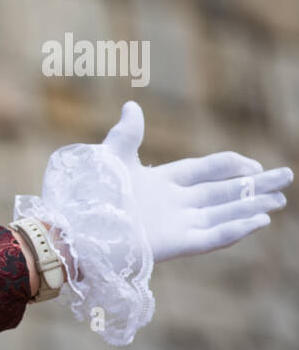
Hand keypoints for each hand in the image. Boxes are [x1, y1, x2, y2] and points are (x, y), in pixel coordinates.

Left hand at [100, 100, 292, 263]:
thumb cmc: (86, 196)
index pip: (202, 172)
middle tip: (285, 179)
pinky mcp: (173, 245)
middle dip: (252, 187)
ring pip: (222, 214)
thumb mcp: (109, 158)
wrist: (72, 229)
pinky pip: (212, 237)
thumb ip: (127, 134)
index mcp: (158, 183)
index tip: (252, 163)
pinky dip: (236, 229)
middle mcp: (171, 205)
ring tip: (280, 200)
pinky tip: (260, 220)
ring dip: (250, 206)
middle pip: (221, 194)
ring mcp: (174, 226)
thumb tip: (133, 104)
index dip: (229, 167)